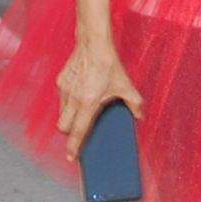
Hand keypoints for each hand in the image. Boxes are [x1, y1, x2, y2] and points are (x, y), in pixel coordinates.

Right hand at [55, 40, 142, 161]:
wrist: (93, 43)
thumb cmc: (109, 65)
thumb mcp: (126, 86)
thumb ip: (135, 104)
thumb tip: (140, 116)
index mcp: (88, 103)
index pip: (78, 132)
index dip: (73, 147)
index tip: (71, 158)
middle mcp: (73, 98)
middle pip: (63, 127)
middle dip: (69, 133)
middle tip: (79, 132)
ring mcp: (64, 89)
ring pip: (61, 113)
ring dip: (68, 118)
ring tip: (81, 113)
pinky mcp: (60, 81)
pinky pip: (61, 99)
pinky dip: (67, 103)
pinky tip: (79, 96)